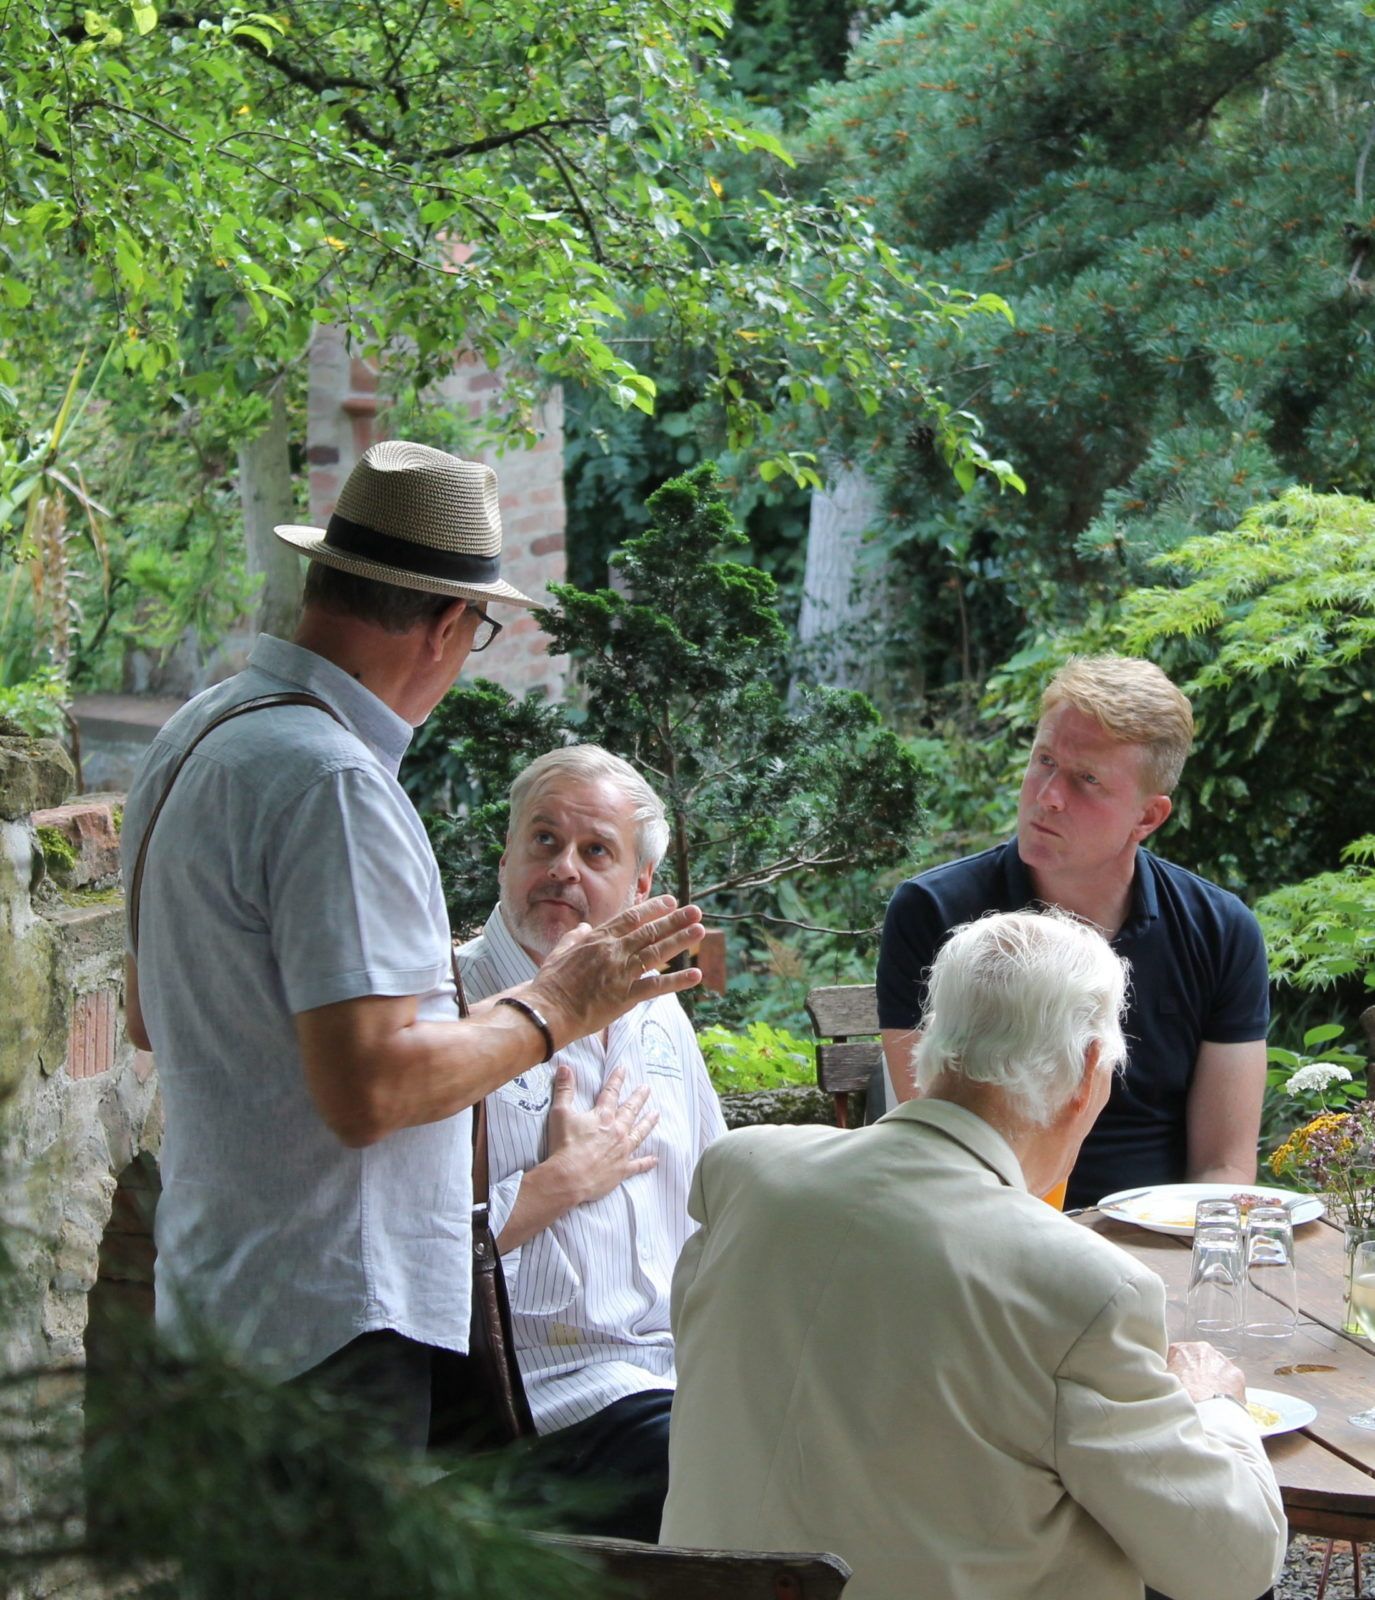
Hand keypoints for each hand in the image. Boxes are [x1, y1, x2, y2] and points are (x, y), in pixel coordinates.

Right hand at [525, 895, 703, 1049]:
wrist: (547, 1011)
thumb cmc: (550, 984)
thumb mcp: (559, 952)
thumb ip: (574, 937)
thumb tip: (583, 926)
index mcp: (598, 939)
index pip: (631, 918)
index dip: (653, 908)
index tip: (671, 901)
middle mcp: (613, 952)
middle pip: (650, 931)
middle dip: (675, 920)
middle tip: (696, 911)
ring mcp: (620, 973)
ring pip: (656, 953)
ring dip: (680, 941)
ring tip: (700, 931)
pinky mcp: (625, 997)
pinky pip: (656, 987)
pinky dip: (677, 980)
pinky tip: (695, 974)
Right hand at [545, 1063, 658, 1206]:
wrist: (569, 1177)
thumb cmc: (564, 1145)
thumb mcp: (560, 1113)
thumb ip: (564, 1090)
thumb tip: (564, 1067)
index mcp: (603, 1117)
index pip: (611, 1093)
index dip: (617, 1079)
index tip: (623, 1069)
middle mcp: (617, 1131)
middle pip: (630, 1110)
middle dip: (638, 1098)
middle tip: (647, 1088)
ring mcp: (622, 1151)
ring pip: (639, 1133)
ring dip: (648, 1123)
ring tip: (656, 1114)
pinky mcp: (622, 1170)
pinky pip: (638, 1165)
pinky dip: (647, 1162)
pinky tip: (655, 1159)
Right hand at [1167, 1340, 1246, 1403]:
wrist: (1206, 1411)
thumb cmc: (1182, 1397)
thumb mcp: (1164, 1382)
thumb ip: (1165, 1373)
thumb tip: (1165, 1378)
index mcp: (1180, 1349)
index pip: (1177, 1355)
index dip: (1178, 1369)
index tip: (1179, 1380)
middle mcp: (1202, 1349)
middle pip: (1198, 1359)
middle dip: (1197, 1372)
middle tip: (1194, 1390)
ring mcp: (1221, 1360)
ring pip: (1216, 1368)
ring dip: (1213, 1379)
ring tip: (1208, 1398)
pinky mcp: (1236, 1373)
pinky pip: (1230, 1381)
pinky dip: (1227, 1389)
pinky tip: (1221, 1401)